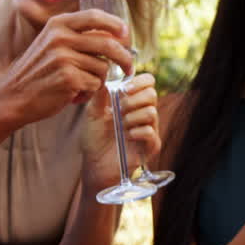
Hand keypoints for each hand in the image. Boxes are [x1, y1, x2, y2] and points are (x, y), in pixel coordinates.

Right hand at [0, 9, 133, 126]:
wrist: (12, 97)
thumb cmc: (38, 72)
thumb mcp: (52, 44)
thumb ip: (77, 36)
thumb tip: (116, 34)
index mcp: (58, 25)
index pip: (96, 16)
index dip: (116, 24)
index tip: (126, 34)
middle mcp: (61, 37)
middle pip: (108, 43)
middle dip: (125, 58)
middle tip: (129, 68)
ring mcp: (64, 57)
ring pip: (103, 67)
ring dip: (98, 80)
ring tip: (80, 85)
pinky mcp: (68, 78)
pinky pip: (95, 84)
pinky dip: (89, 93)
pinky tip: (73, 95)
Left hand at [80, 73, 159, 188]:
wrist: (95, 165)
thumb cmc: (94, 139)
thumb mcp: (92, 114)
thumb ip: (99, 96)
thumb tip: (105, 78)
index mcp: (133, 101)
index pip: (148, 82)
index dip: (139, 81)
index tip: (125, 89)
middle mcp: (144, 113)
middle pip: (152, 94)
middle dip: (133, 100)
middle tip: (119, 110)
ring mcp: (149, 129)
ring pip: (151, 111)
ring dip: (132, 117)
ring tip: (121, 126)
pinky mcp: (151, 145)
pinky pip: (150, 131)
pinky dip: (137, 131)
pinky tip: (127, 136)